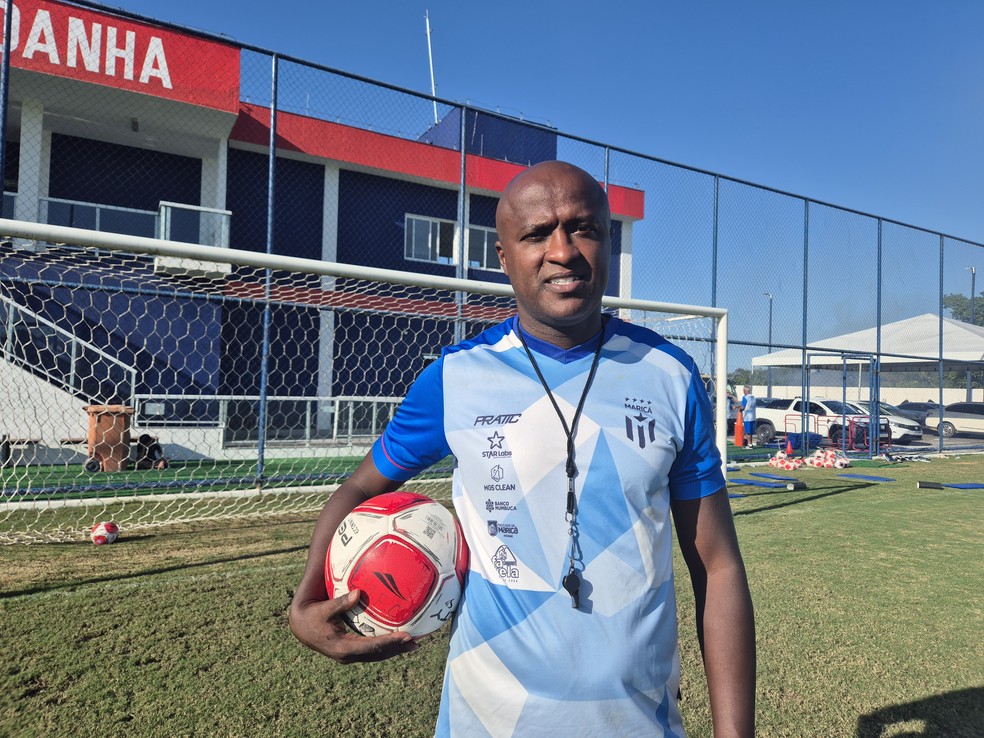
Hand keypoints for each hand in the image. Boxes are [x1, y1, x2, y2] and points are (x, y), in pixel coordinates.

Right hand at [289, 589, 418, 663]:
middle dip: (397, 649)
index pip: (371, 647)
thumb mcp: (324, 609)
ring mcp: (349, 655)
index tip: (405, 636)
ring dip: (394, 650)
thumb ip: (340, 603)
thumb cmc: (312, 616)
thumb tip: (358, 593)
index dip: (389, 642)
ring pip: (375, 656)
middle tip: (416, 643)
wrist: (300, 627)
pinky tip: (397, 641)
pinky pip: (371, 651)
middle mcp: (348, 655)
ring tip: (413, 645)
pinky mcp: (350, 651)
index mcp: (343, 647)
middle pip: (377, 655)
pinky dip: (385, 647)